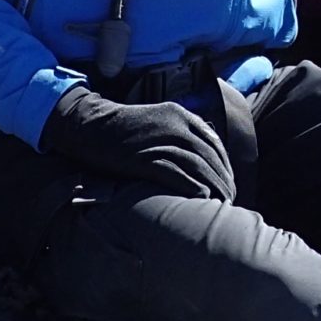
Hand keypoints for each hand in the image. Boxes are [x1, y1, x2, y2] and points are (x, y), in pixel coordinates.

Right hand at [39, 87, 235, 201]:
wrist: (89, 125)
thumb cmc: (122, 129)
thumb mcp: (156, 120)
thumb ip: (178, 132)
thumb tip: (198, 155)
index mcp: (179, 115)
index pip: (214, 143)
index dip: (225, 165)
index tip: (228, 182)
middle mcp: (175, 126)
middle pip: (211, 157)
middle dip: (224, 180)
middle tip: (231, 199)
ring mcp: (160, 142)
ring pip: (198, 167)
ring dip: (214, 188)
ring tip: (221, 205)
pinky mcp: (144, 159)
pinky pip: (177, 175)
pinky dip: (193, 188)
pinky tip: (202, 201)